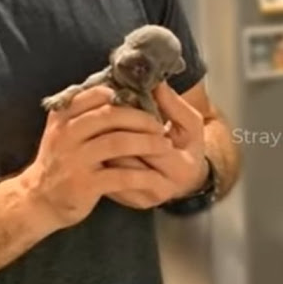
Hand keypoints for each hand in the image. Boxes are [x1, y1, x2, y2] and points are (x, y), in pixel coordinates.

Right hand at [19, 86, 175, 230]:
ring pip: (118, 143)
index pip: (95, 94)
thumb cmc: (59, 160)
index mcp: (62, 116)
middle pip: (110, 116)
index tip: (142, 101)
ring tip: (164, 145)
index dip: (123, 96)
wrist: (38, 198)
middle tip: (159, 124)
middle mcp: (66, 133)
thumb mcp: (61, 129)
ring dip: (147, 143)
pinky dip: (142, 175)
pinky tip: (156, 177)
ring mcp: (75, 159)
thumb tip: (114, 91)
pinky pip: (121, 176)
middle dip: (140, 118)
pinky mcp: (85, 184)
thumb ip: (82, 112)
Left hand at [104, 82, 207, 208]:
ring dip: (100, 145)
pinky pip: (104, 178)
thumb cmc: (186, 146)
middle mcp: (161, 188)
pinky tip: (94, 142)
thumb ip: (173, 104)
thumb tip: (154, 83)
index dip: (134, 124)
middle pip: (125, 158)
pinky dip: (98, 158)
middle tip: (99, 112)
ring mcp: (141, 198)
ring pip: (111, 168)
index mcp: (180, 167)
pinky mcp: (126, 201)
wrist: (185, 178)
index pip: (149, 144)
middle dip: (111, 133)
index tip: (122, 104)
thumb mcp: (189, 123)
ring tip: (93, 125)